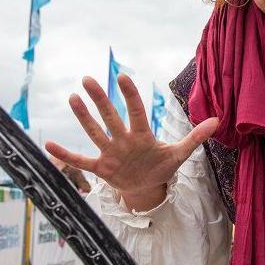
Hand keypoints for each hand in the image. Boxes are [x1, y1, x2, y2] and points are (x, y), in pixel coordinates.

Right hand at [45, 75, 217, 210]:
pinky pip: (81, 161)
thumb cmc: (163, 166)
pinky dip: (66, 156)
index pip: (136, 111)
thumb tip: (217, 121)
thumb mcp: (180, 153)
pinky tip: (48, 145)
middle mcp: (124, 140)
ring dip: (83, 117)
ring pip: (95, 132)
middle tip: (88, 79)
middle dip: (101, 99)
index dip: (130, 96)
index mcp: (143, 135)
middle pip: (111, 117)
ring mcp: (111, 153)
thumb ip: (195, 137)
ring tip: (72, 98)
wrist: (148, 186)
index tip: (123, 77)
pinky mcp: (102, 168)